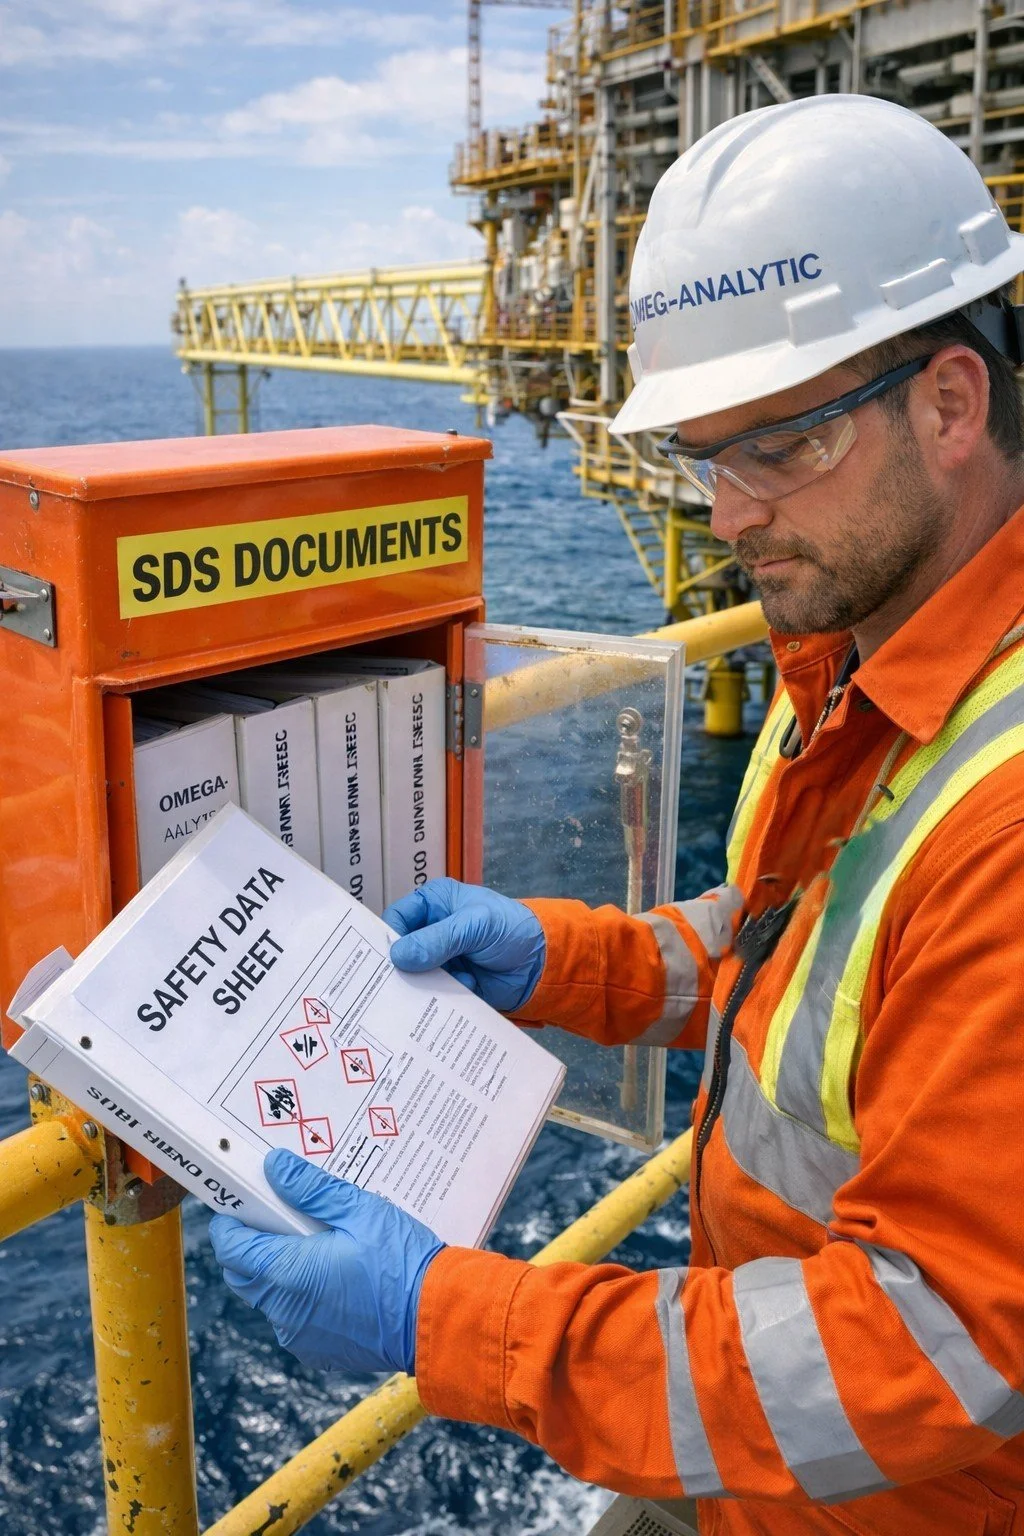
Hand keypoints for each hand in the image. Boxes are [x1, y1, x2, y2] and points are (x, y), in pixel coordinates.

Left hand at [208, 1147, 443, 1374]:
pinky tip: (334, 1273)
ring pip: (269, 1296)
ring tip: (316, 1241)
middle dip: (251, 1244)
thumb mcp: (360, 1211)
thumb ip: (311, 1189)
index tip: (239, 1202)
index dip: (229, 1222)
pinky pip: (295, 1317)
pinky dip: (302, 1294)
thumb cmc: (403, 1264)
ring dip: (279, 1269)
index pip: (231, 1248)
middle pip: (244, 1273)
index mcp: (288, 1274)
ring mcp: (301, 1335)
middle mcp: (285, 1311)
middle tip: (278, 1215)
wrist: (438, 1319)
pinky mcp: (320, 1350)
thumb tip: (275, 1167)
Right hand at [384, 877, 544, 1012]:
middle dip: (402, 968)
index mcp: (433, 904)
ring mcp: (439, 960)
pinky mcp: (449, 984)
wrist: (541, 964)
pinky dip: (442, 997)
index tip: (386, 961)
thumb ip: (438, 939)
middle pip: (401, 952)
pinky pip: (432, 994)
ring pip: (414, 976)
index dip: (389, 938)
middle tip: (399, 985)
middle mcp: (431, 931)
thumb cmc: (511, 929)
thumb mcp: (475, 926)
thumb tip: (399, 956)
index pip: (397, 919)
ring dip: (426, 985)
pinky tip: (461, 992)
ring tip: (440, 989)